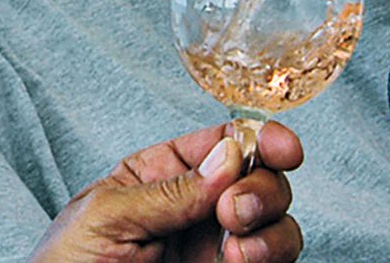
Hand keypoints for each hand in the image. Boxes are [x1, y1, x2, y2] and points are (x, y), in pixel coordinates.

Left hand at [30, 121, 303, 262]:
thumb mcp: (107, 215)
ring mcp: (214, 250)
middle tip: (235, 210)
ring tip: (237, 249)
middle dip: (263, 188)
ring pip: (276, 226)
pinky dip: (270, 259)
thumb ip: (170, 189)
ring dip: (272, 230)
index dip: (261, 137)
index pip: (223, 141)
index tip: (282, 148)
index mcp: (164, 174)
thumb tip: (229, 156)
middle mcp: (198, 209)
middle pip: (261, 179)